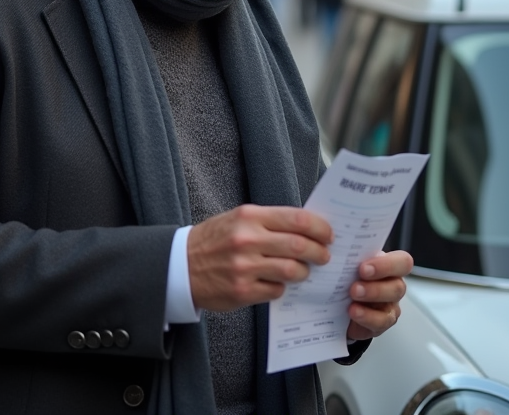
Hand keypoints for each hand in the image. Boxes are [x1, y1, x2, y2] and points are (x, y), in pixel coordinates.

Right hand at [188, 205, 332, 311]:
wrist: (180, 266)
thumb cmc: (214, 240)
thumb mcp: (238, 219)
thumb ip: (269, 221)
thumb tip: (306, 228)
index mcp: (249, 217)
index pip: (297, 219)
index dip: (320, 228)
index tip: (328, 234)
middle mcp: (247, 240)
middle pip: (299, 246)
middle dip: (319, 252)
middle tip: (324, 256)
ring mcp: (245, 267)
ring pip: (292, 271)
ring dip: (303, 272)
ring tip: (303, 271)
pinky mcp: (242, 291)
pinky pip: (276, 291)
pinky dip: (282, 288)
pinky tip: (277, 283)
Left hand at [346, 250, 413, 340]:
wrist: (339, 305)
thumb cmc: (347, 279)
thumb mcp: (347, 265)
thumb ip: (349, 258)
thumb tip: (337, 249)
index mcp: (388, 266)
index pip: (402, 262)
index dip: (387, 265)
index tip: (363, 267)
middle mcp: (393, 285)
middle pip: (398, 286)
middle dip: (376, 287)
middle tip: (355, 286)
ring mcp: (390, 305)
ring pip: (391, 305)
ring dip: (371, 300)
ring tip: (352, 299)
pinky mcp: (382, 322)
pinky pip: (381, 322)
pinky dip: (366, 317)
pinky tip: (353, 312)